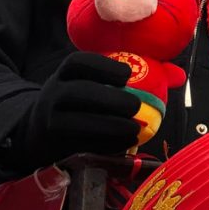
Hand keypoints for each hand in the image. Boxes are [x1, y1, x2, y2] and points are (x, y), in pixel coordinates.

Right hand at [14, 52, 140, 166]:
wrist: (37, 132)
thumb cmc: (75, 105)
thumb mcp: (82, 85)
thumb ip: (112, 81)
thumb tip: (171, 76)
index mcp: (63, 75)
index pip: (77, 62)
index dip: (104, 66)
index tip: (127, 74)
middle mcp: (52, 95)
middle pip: (77, 93)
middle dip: (110, 99)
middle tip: (135, 106)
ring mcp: (51, 122)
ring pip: (77, 123)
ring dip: (111, 126)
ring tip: (134, 128)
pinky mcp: (57, 146)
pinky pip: (83, 145)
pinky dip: (107, 145)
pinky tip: (126, 142)